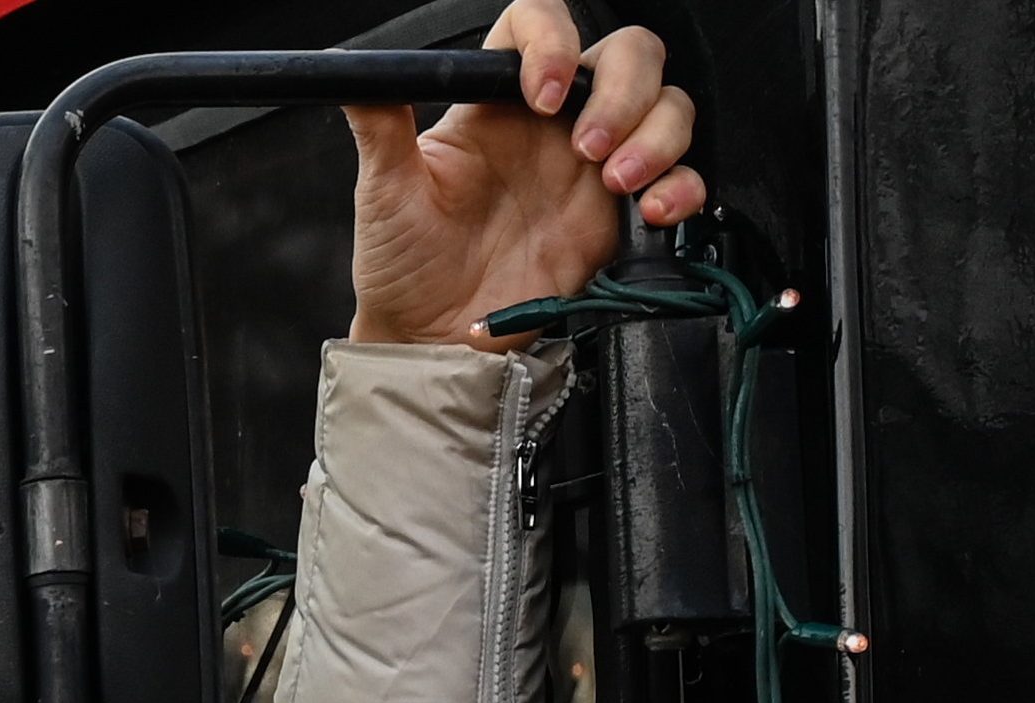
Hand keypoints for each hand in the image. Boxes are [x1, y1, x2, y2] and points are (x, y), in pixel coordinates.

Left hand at [347, 0, 704, 349]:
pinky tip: (652, 209)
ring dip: (656, 134)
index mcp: (499, 103)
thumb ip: (379, 126)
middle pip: (625, 55)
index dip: (552, 41)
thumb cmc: (403, 264)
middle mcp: (555, 125)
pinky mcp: (620, 216)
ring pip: (666, 107)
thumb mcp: (383, 191)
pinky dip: (681, 186)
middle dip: (624, 89)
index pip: (538, 27)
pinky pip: (681, 179)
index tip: (542, 92)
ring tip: (616, 181)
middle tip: (589, 148)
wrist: (430, 339)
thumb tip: (353, 76)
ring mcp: (594, 166)